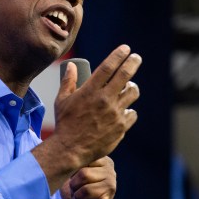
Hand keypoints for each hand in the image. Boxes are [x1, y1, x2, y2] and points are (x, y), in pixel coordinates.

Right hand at [31, 45, 140, 192]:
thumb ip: (68, 82)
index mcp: (90, 91)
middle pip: (125, 75)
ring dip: (132, 87)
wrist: (71, 149)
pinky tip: (124, 110)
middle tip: (136, 58)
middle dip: (133, 62)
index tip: (125, 48)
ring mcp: (115, 114)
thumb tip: (72, 67)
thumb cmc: (64, 123)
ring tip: (129, 87)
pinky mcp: (121, 127)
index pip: (108, 66)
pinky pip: (132, 113)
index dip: (119, 55)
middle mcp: (105, 100)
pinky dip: (129, 110)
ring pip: (132, 93)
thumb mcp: (62, 100)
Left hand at [60, 157, 115, 198]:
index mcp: (102, 160)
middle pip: (83, 165)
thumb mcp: (72, 174)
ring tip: (79, 194)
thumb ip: (75, 163)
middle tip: (76, 188)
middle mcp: (109, 168)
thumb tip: (68, 154)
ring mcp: (111, 180)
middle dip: (74, 179)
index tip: (73, 177)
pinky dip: (78, 197)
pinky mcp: (108, 193)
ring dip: (75, 188)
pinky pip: (86, 190)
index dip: (74, 167)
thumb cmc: (75, 194)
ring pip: (84, 175)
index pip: (84, 154)